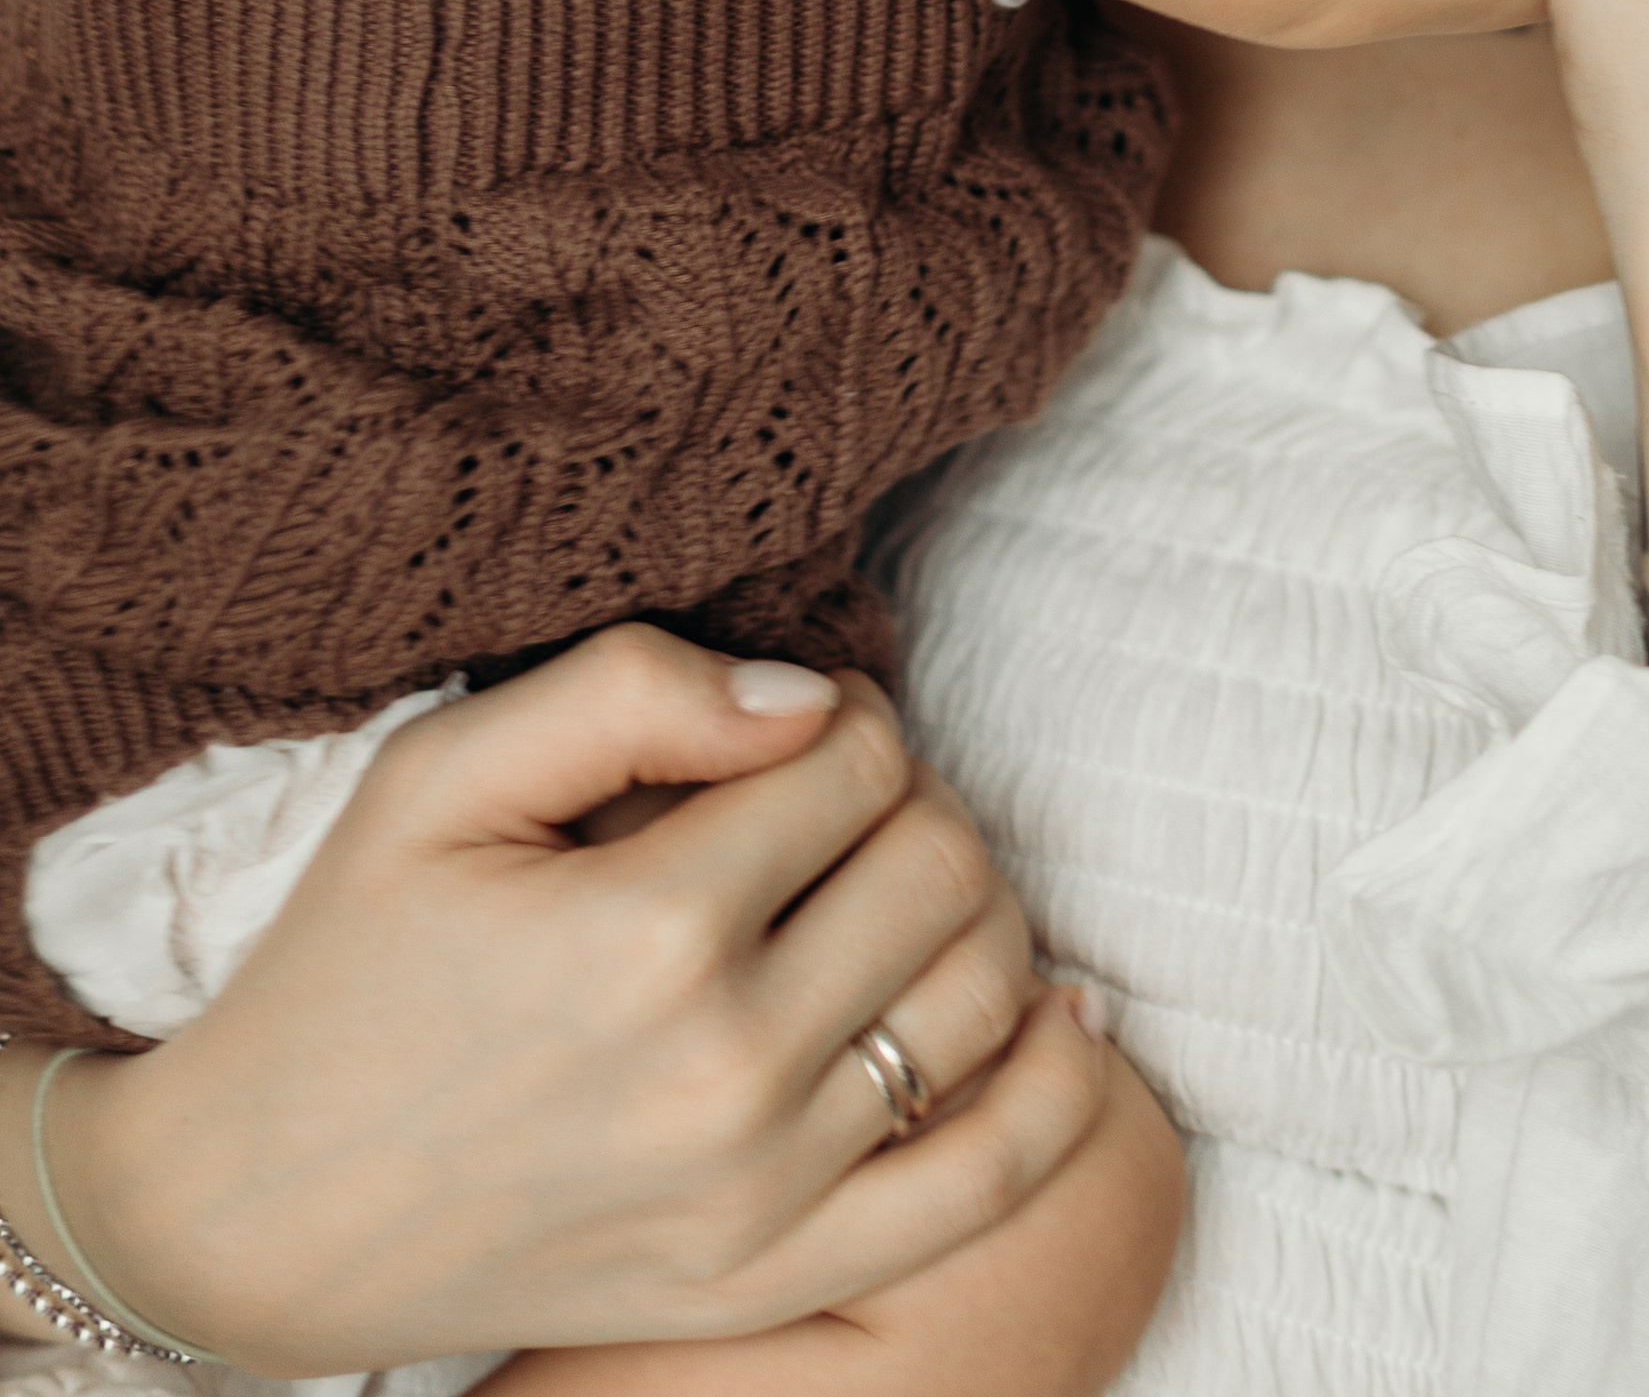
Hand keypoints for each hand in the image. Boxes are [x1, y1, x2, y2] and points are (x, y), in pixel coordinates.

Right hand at [13, 629, 1107, 1377]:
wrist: (259, 1211)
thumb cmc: (351, 964)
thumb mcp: (441, 776)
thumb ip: (631, 690)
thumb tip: (806, 700)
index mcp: (648, 928)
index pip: (859, 760)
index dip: (843, 718)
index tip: (789, 735)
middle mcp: (725, 1069)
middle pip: (941, 863)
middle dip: (908, 803)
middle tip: (831, 809)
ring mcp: (761, 1194)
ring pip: (986, 996)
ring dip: (971, 915)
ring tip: (891, 895)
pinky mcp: (770, 1282)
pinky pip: (989, 1182)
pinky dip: (1059, 1086)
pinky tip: (1066, 1013)